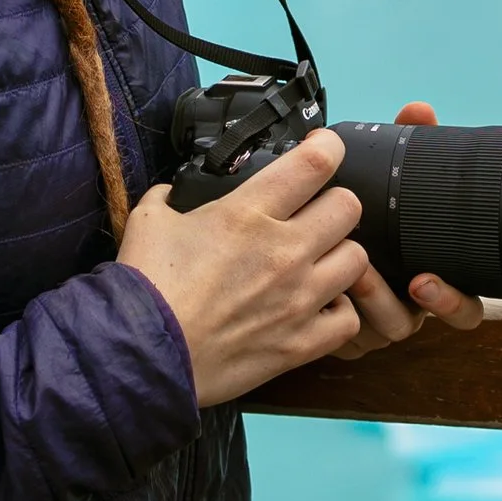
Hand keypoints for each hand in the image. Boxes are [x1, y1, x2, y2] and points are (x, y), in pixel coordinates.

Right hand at [117, 98, 483, 408]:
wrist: (144, 353)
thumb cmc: (147, 286)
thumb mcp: (149, 219)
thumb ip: (171, 197)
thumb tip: (175, 192)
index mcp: (248, 213)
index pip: (315, 163)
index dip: (327, 147)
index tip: (324, 148)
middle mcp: (284, 250)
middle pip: (348, 207)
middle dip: (334, 203)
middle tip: (317, 211)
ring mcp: (298, 298)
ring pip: (357, 258)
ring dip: (340, 254)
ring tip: (320, 260)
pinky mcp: (301, 342)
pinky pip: (349, 318)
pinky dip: (339, 310)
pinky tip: (319, 306)